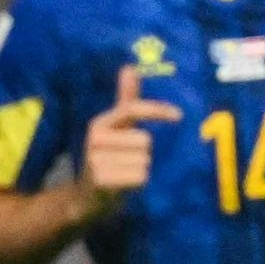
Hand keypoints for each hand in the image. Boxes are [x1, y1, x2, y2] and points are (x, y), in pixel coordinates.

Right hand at [81, 64, 176, 200]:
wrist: (85, 196)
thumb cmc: (108, 157)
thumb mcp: (115, 128)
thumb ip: (125, 100)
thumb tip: (129, 67)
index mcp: (99, 124)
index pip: (131, 109)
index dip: (157, 110)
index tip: (179, 115)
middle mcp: (95, 139)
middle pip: (144, 139)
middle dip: (145, 151)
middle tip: (129, 160)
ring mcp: (96, 161)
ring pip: (144, 160)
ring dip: (142, 168)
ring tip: (126, 172)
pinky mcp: (102, 181)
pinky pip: (139, 177)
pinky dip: (138, 182)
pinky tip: (125, 185)